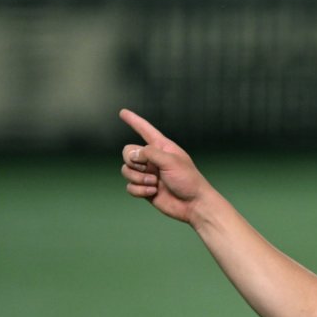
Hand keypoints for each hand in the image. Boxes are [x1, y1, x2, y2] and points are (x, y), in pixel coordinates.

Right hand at [119, 109, 209, 223]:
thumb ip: (149, 153)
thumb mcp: (170, 161)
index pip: (145, 130)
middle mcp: (153, 159)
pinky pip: (129, 187)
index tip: (123, 112)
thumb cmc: (188, 180)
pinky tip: (153, 192)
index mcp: (162, 147)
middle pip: (128, 152)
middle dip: (133, 161)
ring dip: (138, 178)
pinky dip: (139, 190)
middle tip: (146, 168)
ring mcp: (148, 174)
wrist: (193, 204)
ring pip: (126, 170)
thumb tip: (133, 155)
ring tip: (155, 183)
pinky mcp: (145, 189)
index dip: (134, 121)